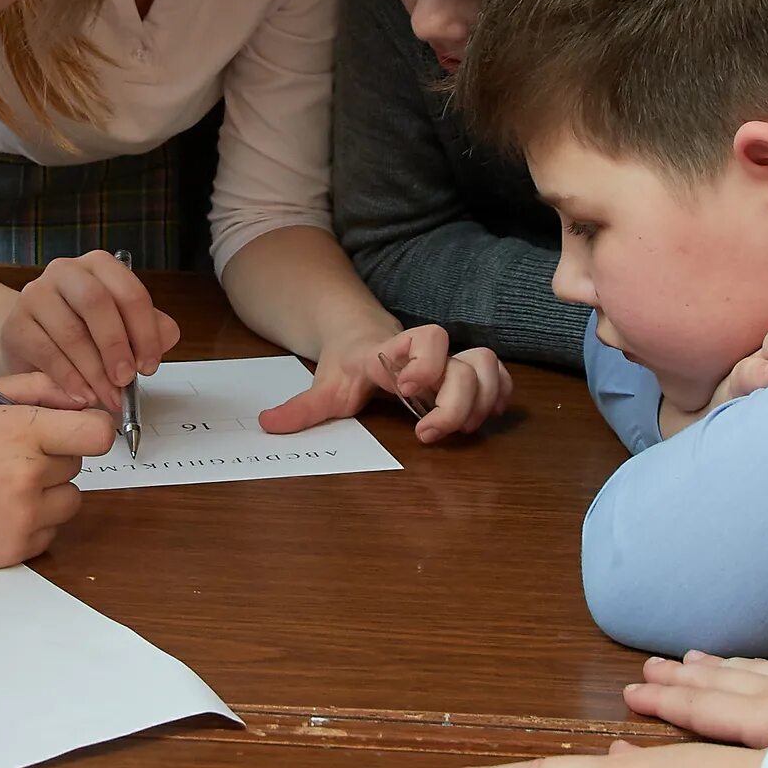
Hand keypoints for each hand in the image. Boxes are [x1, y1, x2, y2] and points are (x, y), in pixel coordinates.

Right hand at [0, 375, 118, 565]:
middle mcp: (26, 478)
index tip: (77, 428)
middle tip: (8, 453)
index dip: (91, 427)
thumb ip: (36, 388)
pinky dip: (32, 520)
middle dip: (53, 455)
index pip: (97, 433)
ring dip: (48, 491)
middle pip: (79, 463)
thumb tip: (84, 397)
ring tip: (1, 482)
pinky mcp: (15, 549)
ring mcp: (22, 519)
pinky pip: (50, 530)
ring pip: (70, 499)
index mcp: (19, 432)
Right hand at [1, 252, 180, 411]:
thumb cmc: (84, 332)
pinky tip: (82, 395)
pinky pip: (46, 353)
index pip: (129, 292)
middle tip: (126, 380)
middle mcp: (65, 272)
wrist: (34, 339)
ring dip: (95, 371)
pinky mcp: (16, 325)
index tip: (149, 365)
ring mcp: (35, 295)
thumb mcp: (122, 328)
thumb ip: (150, 329)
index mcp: (99, 266)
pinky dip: (69, 379)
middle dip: (116, 346)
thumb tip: (167, 335)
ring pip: (71, 332)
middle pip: (96, 302)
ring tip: (108, 396)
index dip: (144, 332)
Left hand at [258, 322, 510, 442]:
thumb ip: (301, 408)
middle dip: (457, 402)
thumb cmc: (346, 364)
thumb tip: (267, 424)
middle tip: (429, 432)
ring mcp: (451, 360)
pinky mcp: (465, 372)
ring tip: (463, 429)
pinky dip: (499, 396)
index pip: (424, 338)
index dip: (425, 362)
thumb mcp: (324, 386)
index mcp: (394, 350)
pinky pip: (498, 376)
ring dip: (483, 400)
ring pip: (488, 366)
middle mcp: (429, 353)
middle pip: (465, 364)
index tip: (409, 389)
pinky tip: (484, 418)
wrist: (361, 335)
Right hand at [623, 633, 767, 753]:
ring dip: (712, 668)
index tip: (630, 693)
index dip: (668, 705)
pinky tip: (753, 661)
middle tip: (644, 671)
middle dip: (679, 682)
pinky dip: (755, 663)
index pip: (706, 711)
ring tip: (686, 658)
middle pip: (719, 685)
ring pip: (746, 672)